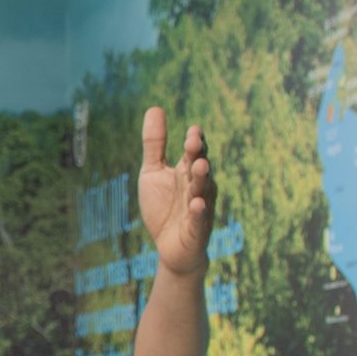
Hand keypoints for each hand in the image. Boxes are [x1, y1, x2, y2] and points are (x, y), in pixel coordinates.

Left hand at [137, 106, 217, 276]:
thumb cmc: (164, 207)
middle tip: (193, 142)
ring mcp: (200, 208)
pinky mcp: (196, 230)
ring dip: (201, 179)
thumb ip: (154, 143)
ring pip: (203, 191)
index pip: (194, 152)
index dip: (194, 142)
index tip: (192, 130)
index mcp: (187, 171)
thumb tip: (155, 107)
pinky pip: (199, 220)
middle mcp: (198, 187)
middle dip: (198, 155)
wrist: (170, 247)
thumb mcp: (153, 172)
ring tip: (199, 166)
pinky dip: (199, 212)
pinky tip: (197, 204)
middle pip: (200, 168)